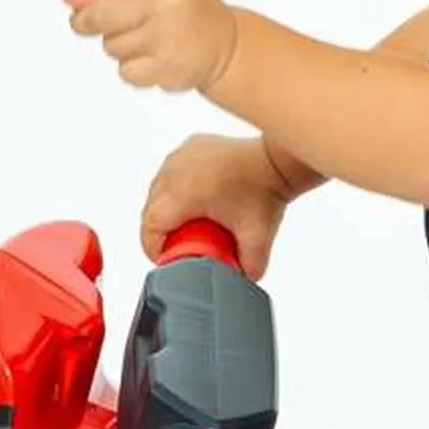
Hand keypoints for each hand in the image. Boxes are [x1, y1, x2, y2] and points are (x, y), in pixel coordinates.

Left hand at [45, 0, 237, 91]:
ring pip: (110, 46)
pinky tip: (153, 58)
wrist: (225, 43)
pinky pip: (125, 71)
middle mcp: (165, 1)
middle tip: (84, 22)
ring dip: (117, 44)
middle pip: (98, 16)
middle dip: (85, 22)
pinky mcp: (168, 66)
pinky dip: (132, 68)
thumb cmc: (180, 8)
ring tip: (145, 38)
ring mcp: (168, 35)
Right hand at [142, 134, 292, 278]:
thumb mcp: (256, 238)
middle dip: (162, 231)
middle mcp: (176, 170)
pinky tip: (194, 197)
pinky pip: (172, 171)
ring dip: (168, 208)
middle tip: (181, 243)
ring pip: (158, 190)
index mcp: (183, 192)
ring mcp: (181, 155)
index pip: (150, 226)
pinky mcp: (190, 146)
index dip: (154, 247)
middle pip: (151, 210)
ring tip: (188, 221)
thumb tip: (243, 282)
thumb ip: (250, 268)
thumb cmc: (266, 190)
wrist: (277, 161)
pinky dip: (177, 186)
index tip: (165, 257)